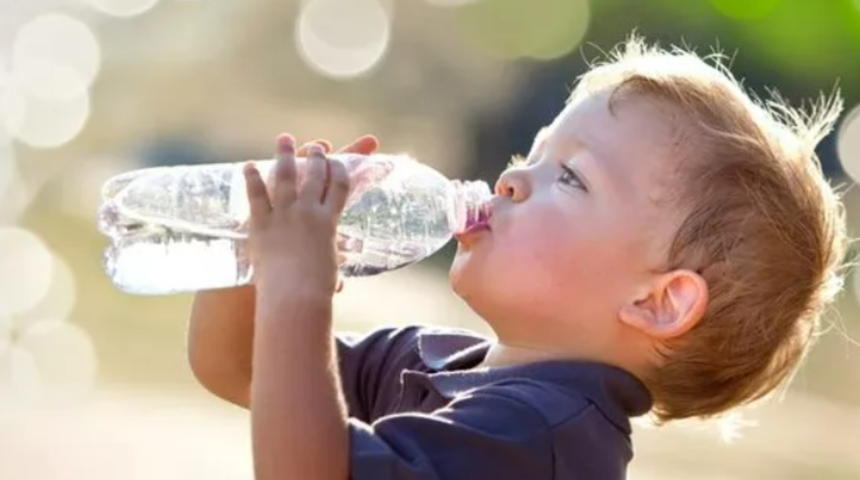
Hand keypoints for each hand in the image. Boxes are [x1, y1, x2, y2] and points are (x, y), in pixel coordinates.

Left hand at [243, 134, 350, 300]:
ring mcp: (284, 215)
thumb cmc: (315, 290)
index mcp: (329, 222)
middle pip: (315, 175)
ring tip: (284, 139)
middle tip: (316, 146)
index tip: (338, 161)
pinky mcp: (261, 223)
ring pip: (285, 177)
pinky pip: (256, 195)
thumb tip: (337, 284)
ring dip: (285, 155)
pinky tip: (250, 165)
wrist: (294, 297)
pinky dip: (253, 178)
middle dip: (316, 157)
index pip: (340, 186)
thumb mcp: (328, 271)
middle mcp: (308, 212)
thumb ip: (329, 268)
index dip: (340, 170)